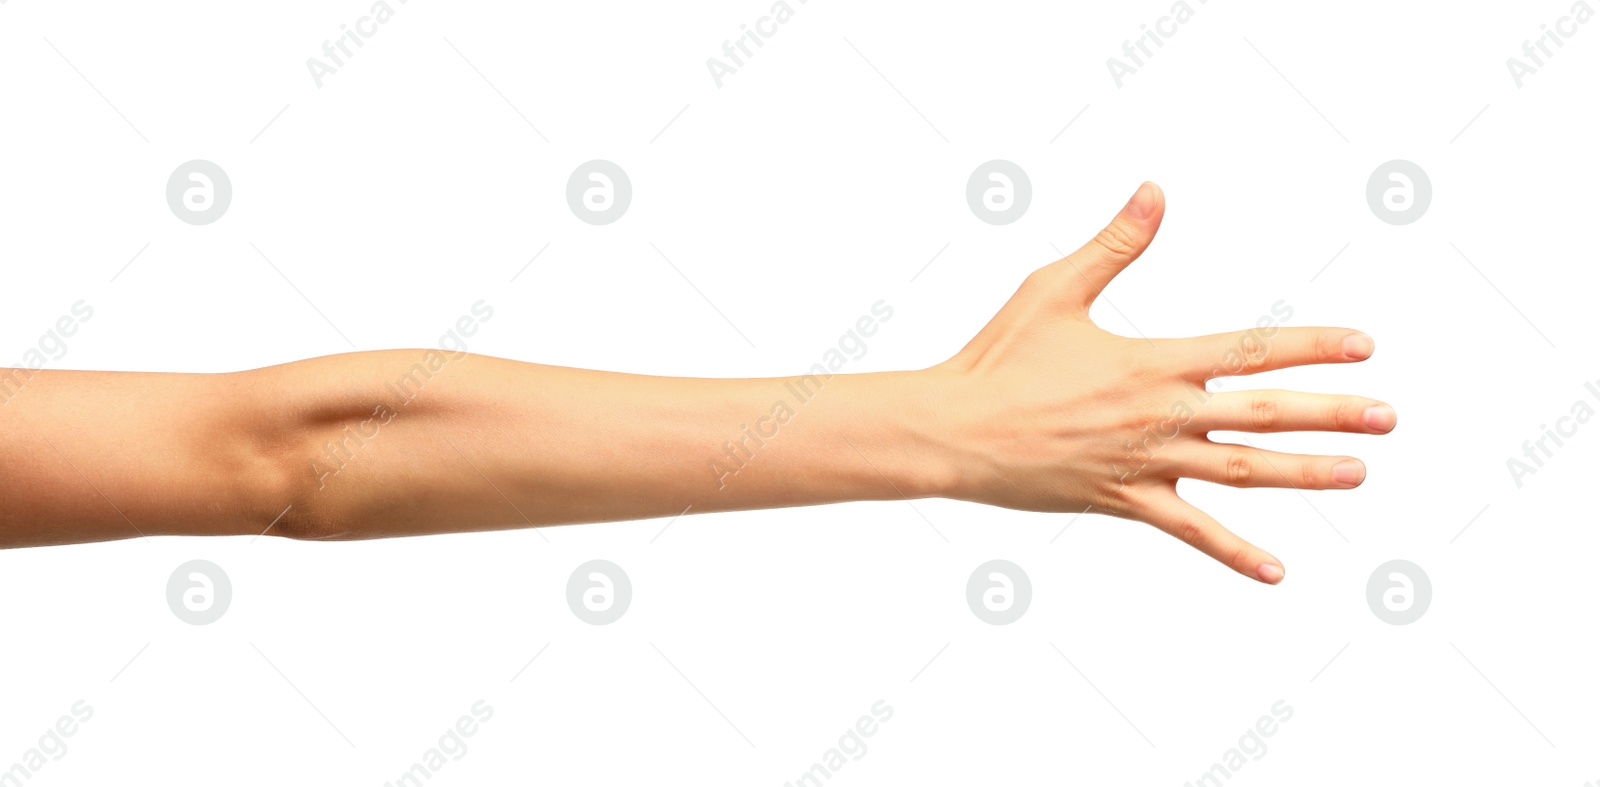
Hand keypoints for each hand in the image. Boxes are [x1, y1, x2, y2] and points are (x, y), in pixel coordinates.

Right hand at [930, 182, 1395, 582]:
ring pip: (1241, 472)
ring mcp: (1144, 462)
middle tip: (1387, 417)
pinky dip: (1234, 551)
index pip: (1248, 351)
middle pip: (1262, 414)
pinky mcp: (1122, 500)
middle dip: (1331, 414)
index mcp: (1151, 361)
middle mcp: (1159, 414)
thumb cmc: (998, 356)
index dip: (1310, 347)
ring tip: (1357, 474)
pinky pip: (1189, 530)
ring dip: (1304, 474)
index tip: (1362, 346)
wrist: (953, 430)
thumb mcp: (1055, 289)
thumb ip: (1115, 244)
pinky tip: (1277, 570)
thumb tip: (1156, 191)